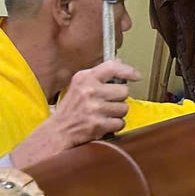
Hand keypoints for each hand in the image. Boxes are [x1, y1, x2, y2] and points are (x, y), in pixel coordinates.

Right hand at [10, 60, 137, 168]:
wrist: (58, 132)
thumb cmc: (70, 109)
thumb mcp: (79, 85)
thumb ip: (98, 75)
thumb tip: (120, 63)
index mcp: (84, 78)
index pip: (112, 67)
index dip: (128, 70)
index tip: (136, 76)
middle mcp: (89, 91)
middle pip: (123, 91)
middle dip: (119, 98)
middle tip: (107, 103)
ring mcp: (94, 108)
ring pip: (124, 108)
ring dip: (117, 113)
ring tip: (104, 114)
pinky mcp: (98, 124)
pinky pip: (120, 122)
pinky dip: (114, 125)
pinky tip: (104, 123)